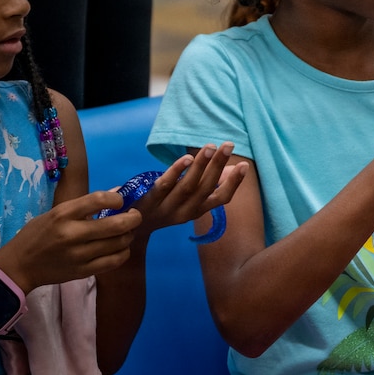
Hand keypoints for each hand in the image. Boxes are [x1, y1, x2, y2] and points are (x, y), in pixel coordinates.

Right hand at [0, 191, 142, 292]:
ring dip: (129, 235)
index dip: (117, 199)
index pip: (99, 200)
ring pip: (119, 243)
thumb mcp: (56, 213)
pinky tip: (120, 247)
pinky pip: (114, 261)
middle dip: (133, 218)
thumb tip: (118, 192)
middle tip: (134, 215)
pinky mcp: (83, 272)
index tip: (120, 202)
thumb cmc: (38, 234)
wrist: (19, 266)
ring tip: (126, 231)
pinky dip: (123, 252)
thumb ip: (86, 205)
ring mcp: (78, 255)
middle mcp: (72, 234)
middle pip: (116, 225)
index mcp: (63, 215)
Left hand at [131, 142, 247, 234]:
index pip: (221, 199)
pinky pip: (165, 185)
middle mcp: (185, 212)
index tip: (245, 165)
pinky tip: (186, 158)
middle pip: (206, 188)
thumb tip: (231, 169)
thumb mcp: (187, 199)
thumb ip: (208, 184)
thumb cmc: (162, 207)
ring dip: (201, 166)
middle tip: (229, 145)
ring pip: (188, 186)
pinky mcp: (149, 202)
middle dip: (219, 165)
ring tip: (211, 147)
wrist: (128, 229)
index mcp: (197, 210)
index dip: (234, 183)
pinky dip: (176, 171)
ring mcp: (167, 208)